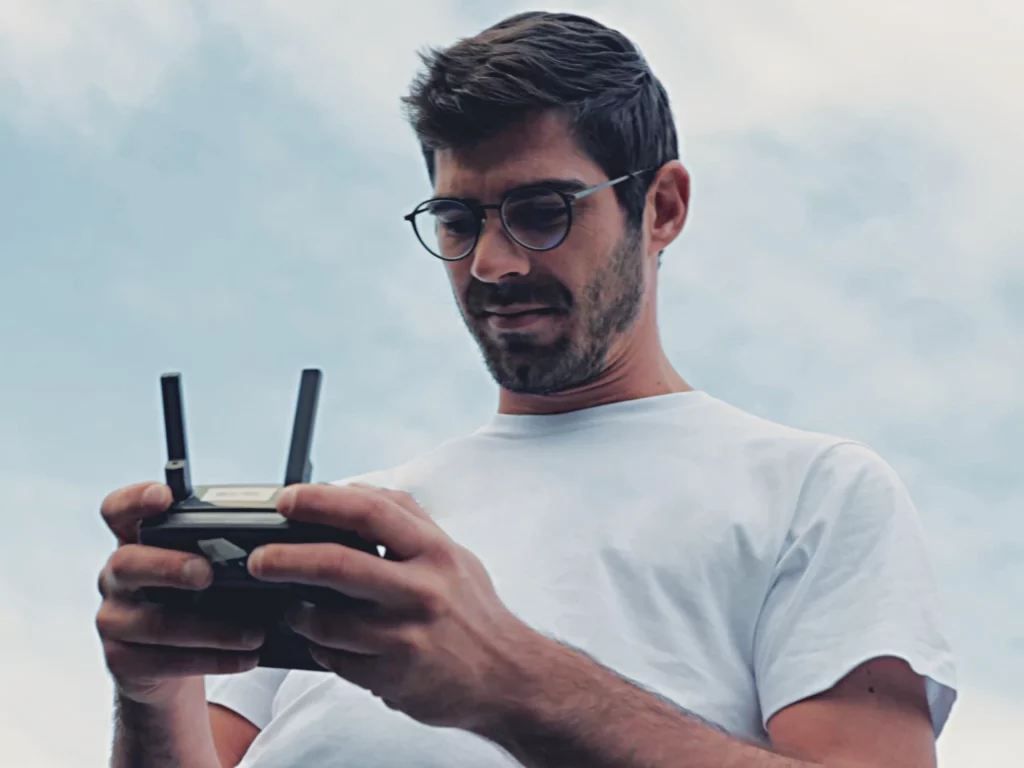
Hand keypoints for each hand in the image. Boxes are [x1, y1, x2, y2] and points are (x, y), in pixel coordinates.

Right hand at [95, 482, 264, 705]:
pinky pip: (165, 661)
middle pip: (127, 563)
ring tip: (255, 632)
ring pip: (153, 623)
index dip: (134, 500)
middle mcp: (116, 576)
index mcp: (135, 541)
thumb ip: (222, 548)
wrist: (171, 665)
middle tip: (207, 573)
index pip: (118, 510)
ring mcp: (114, 620)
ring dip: (210, 628)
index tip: (163, 497)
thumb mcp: (207, 565)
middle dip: (169, 566)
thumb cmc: (198, 598)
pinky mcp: (122, 661)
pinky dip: (213, 659)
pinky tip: (247, 656)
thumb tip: (279, 543)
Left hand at [248, 483, 532, 729]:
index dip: (322, 500)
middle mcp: (422, 590)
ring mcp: (406, 637)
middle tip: (257, 559)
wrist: (507, 677)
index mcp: (435, 551)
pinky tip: (325, 640)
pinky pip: (335, 659)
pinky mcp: (393, 677)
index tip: (286, 499)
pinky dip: (320, 647)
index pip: (370, 512)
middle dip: (285, 559)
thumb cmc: (472, 611)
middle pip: (337, 565)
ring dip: (296, 612)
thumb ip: (409, 522)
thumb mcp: (452, 555)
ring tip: (291, 606)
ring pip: (325, 621)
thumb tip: (354, 489)